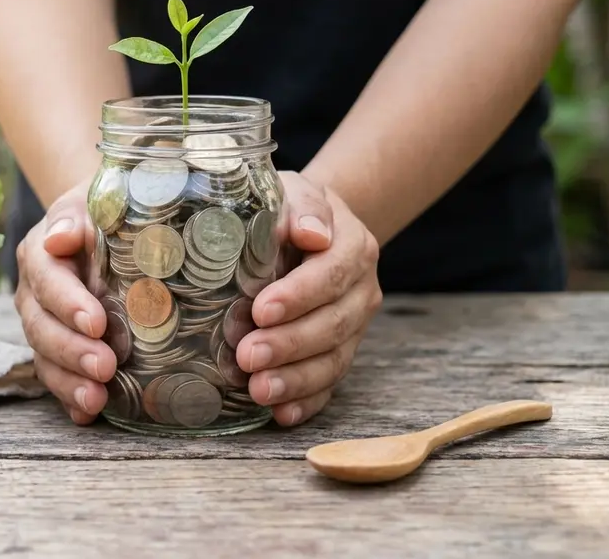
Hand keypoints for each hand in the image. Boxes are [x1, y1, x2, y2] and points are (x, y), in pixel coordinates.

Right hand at [13, 179, 116, 423]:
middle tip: (104, 368)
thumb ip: (75, 217)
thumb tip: (59, 237)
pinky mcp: (59, 350)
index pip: (47, 280)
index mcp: (40, 255)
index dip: (67, 303)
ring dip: (68, 382)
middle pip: (41, 327)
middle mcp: (34, 294)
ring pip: (45, 358)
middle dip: (70, 351)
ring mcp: (44, 325)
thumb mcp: (91, 201)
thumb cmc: (104, 211)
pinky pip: (58, 377)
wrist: (109, 225)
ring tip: (95, 400)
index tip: (96, 323)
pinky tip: (87, 416)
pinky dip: (69, 399)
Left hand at [237, 171, 382, 425]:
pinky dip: (306, 402)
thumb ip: (301, 205)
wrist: (309, 228)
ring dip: (296, 380)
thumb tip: (311, 232)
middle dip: (290, 344)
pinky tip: (280, 415)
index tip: (261, 309)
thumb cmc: (289, 210)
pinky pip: (329, 383)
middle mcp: (360, 290)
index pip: (331, 274)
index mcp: (352, 247)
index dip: (299, 295)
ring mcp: (353, 326)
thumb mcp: (292, 192)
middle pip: (334, 324)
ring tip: (259, 391)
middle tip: (248, 356)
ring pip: (334, 359)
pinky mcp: (338, 351)